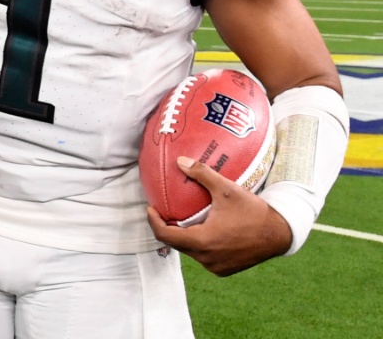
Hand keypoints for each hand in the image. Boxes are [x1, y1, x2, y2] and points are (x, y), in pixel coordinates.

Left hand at [146, 157, 293, 276]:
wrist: (281, 234)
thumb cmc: (253, 211)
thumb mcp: (227, 189)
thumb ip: (202, 174)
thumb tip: (180, 161)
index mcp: (202, 242)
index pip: (165, 235)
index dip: (154, 222)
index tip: (151, 208)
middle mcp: (207, 258)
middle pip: (176, 244)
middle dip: (168, 227)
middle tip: (166, 211)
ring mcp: (216, 266)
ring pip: (191, 251)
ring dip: (185, 236)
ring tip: (183, 218)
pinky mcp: (225, 269)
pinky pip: (204, 257)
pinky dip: (200, 244)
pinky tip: (202, 230)